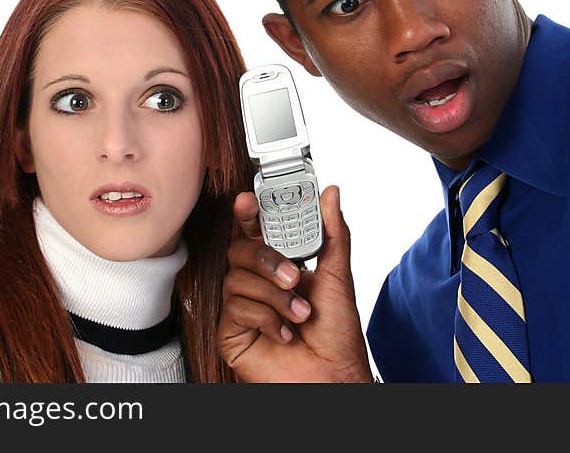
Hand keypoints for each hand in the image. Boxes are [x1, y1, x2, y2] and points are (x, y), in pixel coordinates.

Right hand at [218, 185, 372, 382]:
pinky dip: (266, 319)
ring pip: (236, 278)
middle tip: (294, 276)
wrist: (332, 376)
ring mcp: (243, 307)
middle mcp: (259, 283)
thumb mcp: (338, 275)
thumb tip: (331, 194)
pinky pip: (236, 308)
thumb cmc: (336, 335)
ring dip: (275, 296)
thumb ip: (332, 232)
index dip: (249, 214)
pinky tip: (284, 333)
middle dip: (267, 259)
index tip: (249, 201)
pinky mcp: (232, 331)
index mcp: (280, 266)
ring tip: (300, 315)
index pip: (256, 231)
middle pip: (239, 250)